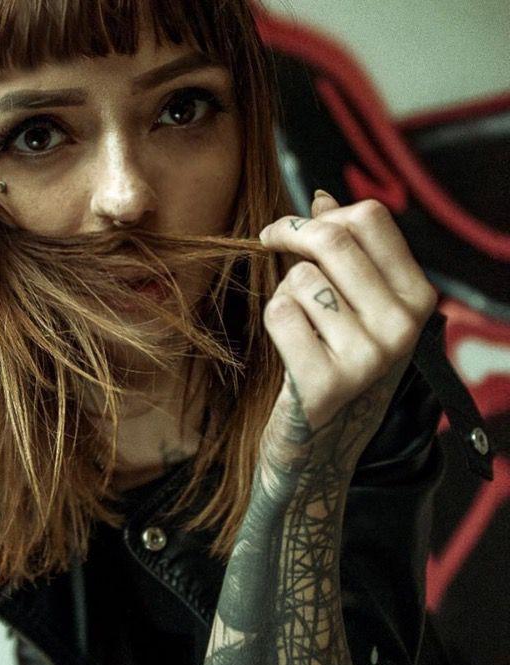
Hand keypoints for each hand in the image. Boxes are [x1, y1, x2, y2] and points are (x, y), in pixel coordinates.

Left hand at [257, 191, 436, 491]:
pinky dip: (273, 323)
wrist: (320, 447)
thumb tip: (321, 197)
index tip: (290, 228)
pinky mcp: (326, 383)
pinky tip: (288, 349)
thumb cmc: (333, 365)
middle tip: (268, 242)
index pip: (370, 218)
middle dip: (289, 235)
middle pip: (332, 240)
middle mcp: (401, 327)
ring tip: (298, 326)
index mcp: (417, 299)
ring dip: (284, 293)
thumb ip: (345, 255)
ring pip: (300, 279)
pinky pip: (280, 313)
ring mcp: (367, 358)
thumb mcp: (356, 310)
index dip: (319, 215)